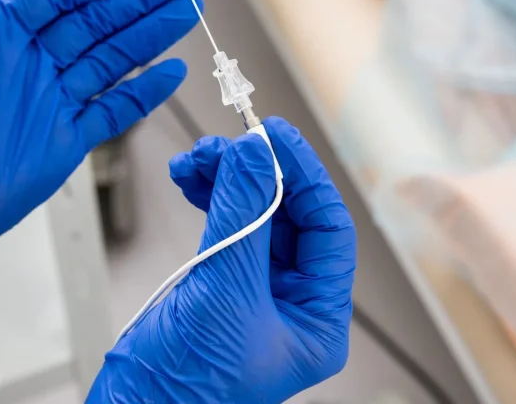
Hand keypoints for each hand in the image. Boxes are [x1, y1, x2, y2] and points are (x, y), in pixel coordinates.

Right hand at [88, 117, 356, 402]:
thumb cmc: (187, 387)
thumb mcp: (224, 292)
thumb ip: (242, 216)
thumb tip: (255, 155)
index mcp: (318, 320)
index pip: (328, 229)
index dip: (304, 177)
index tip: (275, 137)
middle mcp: (292, 306)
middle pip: (288, 217)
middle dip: (255, 175)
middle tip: (229, 143)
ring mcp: (253, 295)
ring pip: (252, 217)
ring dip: (226, 181)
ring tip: (196, 160)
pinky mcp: (216, 288)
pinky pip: (223, 229)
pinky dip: (207, 200)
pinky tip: (191, 180)